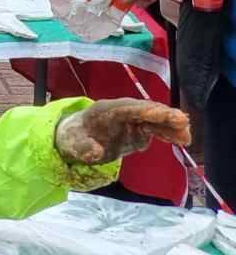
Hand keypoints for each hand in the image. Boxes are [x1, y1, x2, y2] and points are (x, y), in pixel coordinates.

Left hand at [55, 100, 189, 163]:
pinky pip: (153, 128)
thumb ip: (84, 148)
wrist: (75, 136)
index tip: (161, 113)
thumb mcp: (73, 144)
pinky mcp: (135, 129)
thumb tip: (95, 152)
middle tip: (183, 122)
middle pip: (143, 110)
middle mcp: (119, 111)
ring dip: (169, 126)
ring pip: (151, 119)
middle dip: (162, 115)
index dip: (144, 110)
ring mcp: (129, 119)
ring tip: (186, 136)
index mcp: (104, 110)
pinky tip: (180, 139)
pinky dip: (166, 133)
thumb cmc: (73, 138)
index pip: (126, 108)